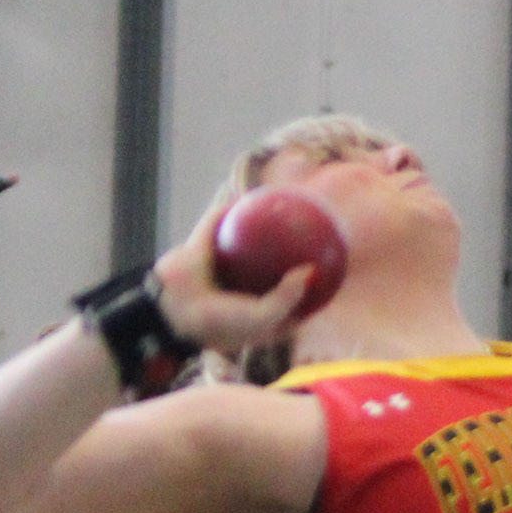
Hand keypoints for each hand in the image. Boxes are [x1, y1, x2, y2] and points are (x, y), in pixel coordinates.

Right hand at [147, 197, 319, 354]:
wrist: (172, 308)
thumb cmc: (218, 322)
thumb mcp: (262, 318)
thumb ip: (289, 298)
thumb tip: (312, 270)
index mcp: (259, 312)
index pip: (296, 298)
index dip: (318, 285)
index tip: (340, 269)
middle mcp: (244, 286)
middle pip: (278, 264)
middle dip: (300, 250)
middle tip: (325, 231)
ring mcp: (226, 263)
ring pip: (254, 237)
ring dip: (271, 220)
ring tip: (295, 202)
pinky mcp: (208, 242)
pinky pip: (228, 219)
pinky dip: (241, 205)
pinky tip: (262, 190)